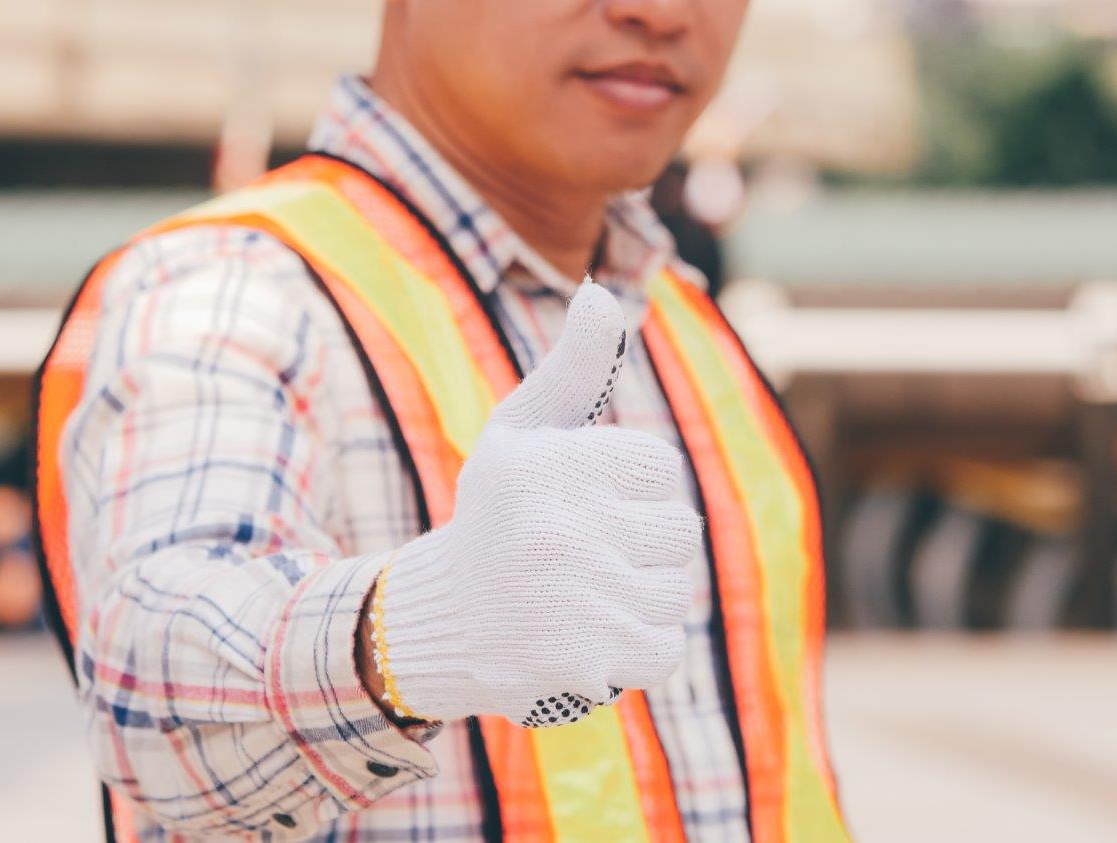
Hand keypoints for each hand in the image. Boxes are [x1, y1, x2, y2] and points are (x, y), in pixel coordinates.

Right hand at [361, 281, 699, 726]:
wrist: (436, 620)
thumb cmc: (496, 514)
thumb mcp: (521, 431)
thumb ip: (573, 365)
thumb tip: (603, 294)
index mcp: (549, 463)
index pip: (662, 468)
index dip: (632, 488)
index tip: (587, 503)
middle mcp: (561, 528)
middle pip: (680, 530)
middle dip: (642, 544)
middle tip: (583, 555)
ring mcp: (576, 600)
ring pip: (675, 591)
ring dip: (640, 596)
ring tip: (582, 595)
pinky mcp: (585, 661)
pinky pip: (664, 647)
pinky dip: (635, 647)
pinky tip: (586, 635)